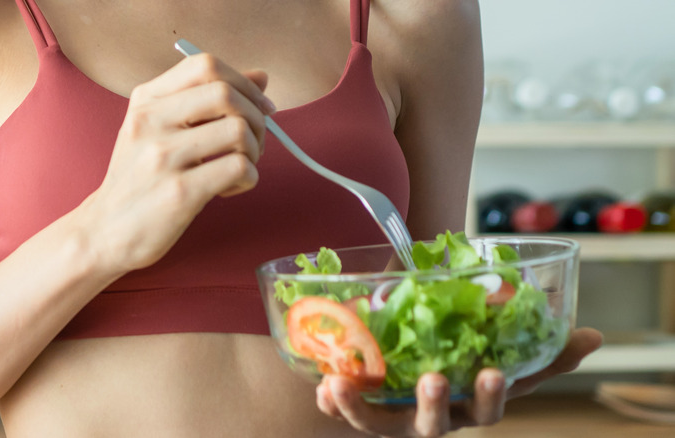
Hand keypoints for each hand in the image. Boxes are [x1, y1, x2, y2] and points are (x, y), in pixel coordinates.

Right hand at [76, 53, 275, 274]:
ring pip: (238, 130)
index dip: (243, 83)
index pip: (205, 64)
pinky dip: (248, 178)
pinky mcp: (179, 192)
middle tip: (254, 144)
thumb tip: (261, 78)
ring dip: (254, 151)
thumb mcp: (160, 130)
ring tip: (239, 168)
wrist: (103, 232)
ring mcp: (163, 156)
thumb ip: (206, 101)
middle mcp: (150, 121)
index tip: (259, 107)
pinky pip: (238, 168)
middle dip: (256, 118)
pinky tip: (230, 189)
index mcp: (146, 100)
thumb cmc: (140, 181)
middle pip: (226, 93)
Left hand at [315, 327, 602, 436]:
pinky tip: (322, 386)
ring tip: (340, 382)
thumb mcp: (496, 353)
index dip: (491, 395)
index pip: (488, 406)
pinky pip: (346, 413)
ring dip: (361, 407)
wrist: (407, 373)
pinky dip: (333, 402)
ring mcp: (396, 419)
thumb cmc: (459, 363)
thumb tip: (592, 336)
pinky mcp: (364, 412)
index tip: (493, 373)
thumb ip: (538, 348)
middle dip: (434, 405)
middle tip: (432, 379)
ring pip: (379, 423)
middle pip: (435, 424)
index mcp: (467, 402)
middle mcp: (434, 417)